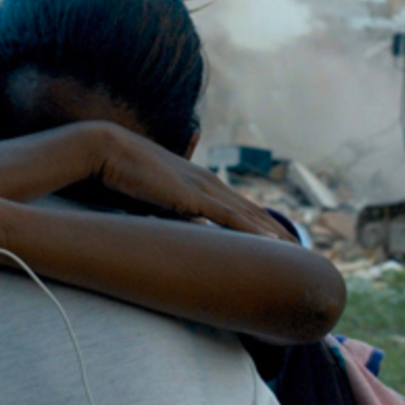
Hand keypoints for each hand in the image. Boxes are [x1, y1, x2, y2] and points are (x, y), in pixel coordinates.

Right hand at [87, 124, 294, 241]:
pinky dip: (251, 231)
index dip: (262, 226)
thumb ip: (171, 214)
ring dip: (272, 236)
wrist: (104, 149)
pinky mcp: (190, 196)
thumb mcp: (153, 201)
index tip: (280, 244)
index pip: (240, 208)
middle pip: (252, 212)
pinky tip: (269, 245)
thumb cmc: (122, 175)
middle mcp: (207, 182)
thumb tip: (183, 235)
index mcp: (200, 183)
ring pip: (247, 216)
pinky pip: (228, 217)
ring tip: (295, 255)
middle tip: (300, 255)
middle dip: (276, 234)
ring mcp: (201, 187)